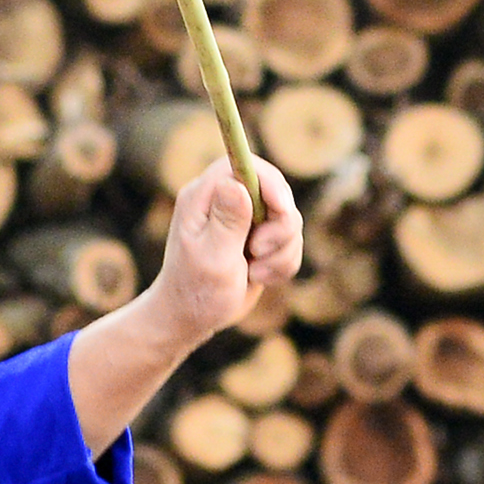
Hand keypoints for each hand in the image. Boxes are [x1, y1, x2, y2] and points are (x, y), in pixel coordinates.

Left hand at [142, 154, 302, 341]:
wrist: (193, 318)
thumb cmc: (195, 291)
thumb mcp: (213, 258)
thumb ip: (227, 221)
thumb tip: (235, 183)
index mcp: (202, 198)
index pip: (242, 165)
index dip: (269, 181)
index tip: (281, 209)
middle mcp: (224, 201)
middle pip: (275, 191)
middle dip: (279, 228)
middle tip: (258, 252)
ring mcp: (243, 218)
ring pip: (288, 220)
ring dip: (281, 252)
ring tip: (254, 273)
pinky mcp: (259, 237)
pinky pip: (290, 242)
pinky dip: (282, 263)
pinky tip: (259, 278)